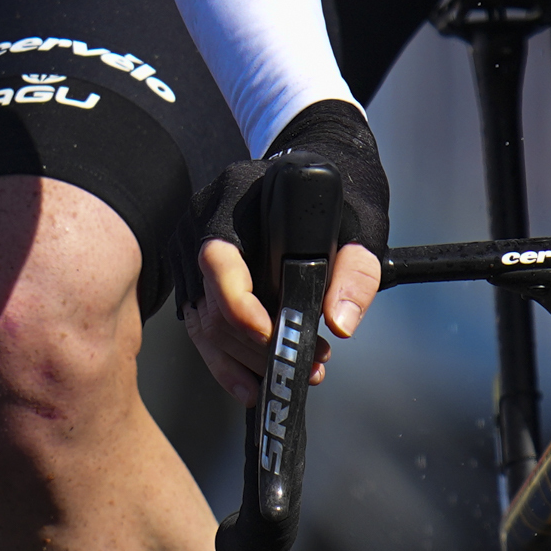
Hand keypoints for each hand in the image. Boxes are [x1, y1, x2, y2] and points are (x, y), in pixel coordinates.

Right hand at [187, 99, 392, 408]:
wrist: (312, 170)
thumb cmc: (335, 191)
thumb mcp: (361, 223)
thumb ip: (356, 272)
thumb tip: (339, 322)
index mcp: (231, 200)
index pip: (219, 262)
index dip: (243, 309)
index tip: (277, 339)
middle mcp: (199, 224)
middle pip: (212, 305)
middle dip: (259, 347)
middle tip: (310, 362)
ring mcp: (190, 251)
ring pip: (204, 325)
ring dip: (247, 361)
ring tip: (297, 372)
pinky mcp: (195, 276)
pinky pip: (202, 327)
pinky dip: (229, 359)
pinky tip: (257, 380)